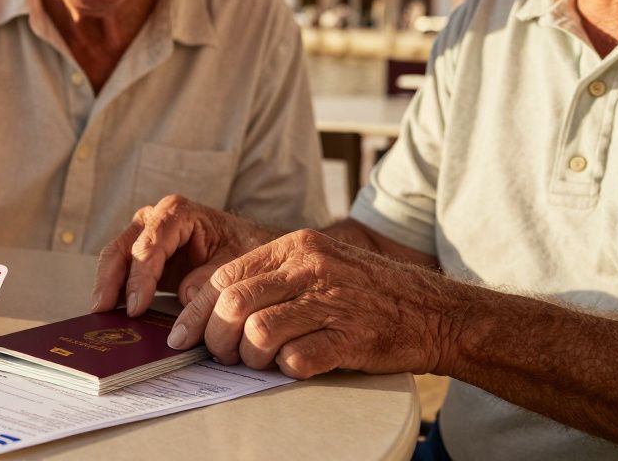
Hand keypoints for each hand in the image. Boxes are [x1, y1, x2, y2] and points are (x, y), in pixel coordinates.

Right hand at [91, 194, 276, 315]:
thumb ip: (213, 276)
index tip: (138, 306)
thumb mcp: (237, 261)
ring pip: (115, 257)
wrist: (247, 246)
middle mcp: (155, 219)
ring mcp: (144, 237)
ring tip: (99, 315)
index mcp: (178, 212)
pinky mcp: (142, 258)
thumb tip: (185, 294)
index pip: (150, 244)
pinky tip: (110, 314)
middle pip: (123, 247)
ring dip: (106, 286)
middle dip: (110, 279)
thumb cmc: (243, 248)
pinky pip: (121, 272)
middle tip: (102, 310)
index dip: (141, 276)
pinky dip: (114, 292)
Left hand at [167, 229, 456, 377]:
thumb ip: (271, 277)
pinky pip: (297, 359)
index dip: (195, 310)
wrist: (434, 311)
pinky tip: (295, 366)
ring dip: (249, 357)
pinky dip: (286, 370)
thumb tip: (212, 304)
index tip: (183, 335)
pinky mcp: (351, 337)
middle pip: (233, 304)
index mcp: (296, 247)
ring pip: (258, 332)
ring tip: (260, 362)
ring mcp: (332, 302)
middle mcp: (311, 268)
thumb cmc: (367, 292)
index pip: (225, 276)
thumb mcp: (318, 264)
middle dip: (216, 338)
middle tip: (221, 357)